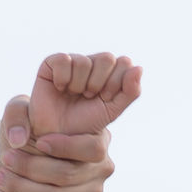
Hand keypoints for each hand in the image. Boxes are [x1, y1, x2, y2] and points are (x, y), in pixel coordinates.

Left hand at [0, 49, 136, 191]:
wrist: (27, 157)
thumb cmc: (31, 130)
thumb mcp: (23, 111)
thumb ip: (18, 114)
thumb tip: (18, 139)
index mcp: (99, 139)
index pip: (92, 148)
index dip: (66, 147)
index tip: (38, 143)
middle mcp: (102, 168)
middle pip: (68, 174)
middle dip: (31, 168)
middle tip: (5, 159)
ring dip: (24, 189)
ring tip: (0, 177)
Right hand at [26, 50, 140, 137]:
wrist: (57, 134)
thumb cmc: (85, 122)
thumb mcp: (113, 110)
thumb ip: (130, 91)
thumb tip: (139, 68)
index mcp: (110, 72)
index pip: (124, 62)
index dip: (116, 82)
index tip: (105, 98)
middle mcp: (93, 63)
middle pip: (107, 58)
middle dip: (99, 83)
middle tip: (89, 96)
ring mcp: (74, 61)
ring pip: (84, 61)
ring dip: (79, 84)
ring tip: (73, 94)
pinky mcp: (53, 63)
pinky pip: (63, 60)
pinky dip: (62, 78)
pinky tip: (60, 88)